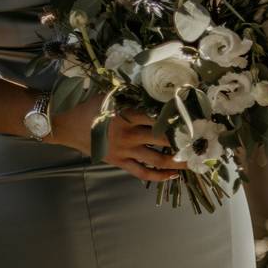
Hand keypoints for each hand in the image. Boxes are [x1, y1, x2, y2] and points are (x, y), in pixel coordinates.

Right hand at [51, 97, 185, 181]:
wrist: (65, 125)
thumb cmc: (89, 106)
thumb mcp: (110, 95)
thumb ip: (131, 95)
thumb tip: (156, 91)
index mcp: (127, 115)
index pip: (159, 117)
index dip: (178, 120)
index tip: (196, 120)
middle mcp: (129, 134)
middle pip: (163, 139)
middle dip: (184, 141)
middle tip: (202, 142)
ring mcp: (125, 151)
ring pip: (157, 160)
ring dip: (177, 162)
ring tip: (194, 162)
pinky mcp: (119, 162)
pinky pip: (143, 173)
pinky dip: (159, 176)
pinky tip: (174, 175)